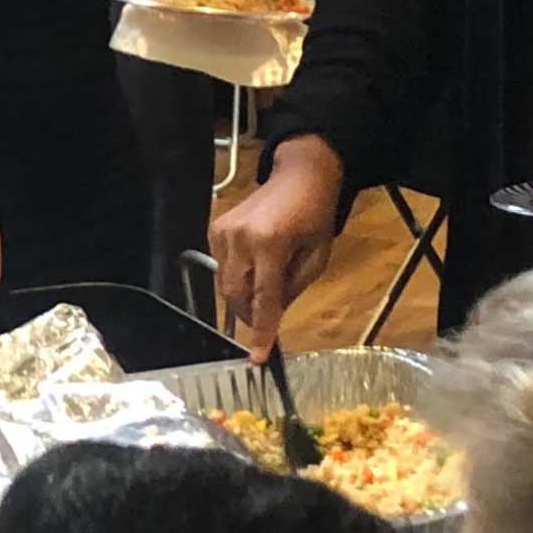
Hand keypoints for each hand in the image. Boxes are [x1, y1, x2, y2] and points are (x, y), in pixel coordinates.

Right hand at [208, 137, 343, 354]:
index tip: (257, 357)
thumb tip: (272, 317)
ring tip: (264, 287)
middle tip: (265, 324)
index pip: (263, 298)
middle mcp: (240, 237)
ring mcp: (223, 231)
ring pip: (224, 284)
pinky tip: (253, 266)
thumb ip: (293, 288)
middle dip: (249, 316)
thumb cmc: (315, 215)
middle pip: (235, 295)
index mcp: (270, 243)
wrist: (299, 175)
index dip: (261, 330)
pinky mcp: (216, 228)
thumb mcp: (317, 257)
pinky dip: (236, 277)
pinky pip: (220, 267)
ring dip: (243, 297)